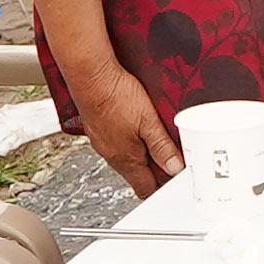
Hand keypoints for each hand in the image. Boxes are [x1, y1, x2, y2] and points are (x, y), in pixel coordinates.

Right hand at [65, 55, 184, 194]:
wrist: (89, 75)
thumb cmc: (116, 96)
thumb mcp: (148, 121)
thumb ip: (162, 146)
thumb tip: (174, 167)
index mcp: (126, 159)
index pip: (145, 188)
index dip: (162, 188)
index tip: (174, 181)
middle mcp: (111, 154)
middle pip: (136, 174)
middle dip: (154, 171)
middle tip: (171, 160)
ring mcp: (101, 142)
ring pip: (125, 157)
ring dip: (141, 153)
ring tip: (155, 140)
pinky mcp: (96, 128)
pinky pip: (114, 142)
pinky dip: (127, 140)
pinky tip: (133, 125)